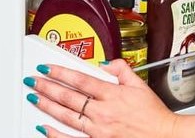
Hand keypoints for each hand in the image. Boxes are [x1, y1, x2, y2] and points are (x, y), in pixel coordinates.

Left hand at [26, 59, 180, 137]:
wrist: (160, 136)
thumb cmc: (151, 114)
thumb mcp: (140, 84)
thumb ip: (122, 70)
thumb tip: (105, 64)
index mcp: (113, 94)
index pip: (81, 80)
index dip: (62, 73)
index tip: (48, 68)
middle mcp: (102, 112)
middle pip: (69, 97)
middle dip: (48, 87)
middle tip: (34, 80)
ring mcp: (97, 130)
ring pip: (66, 116)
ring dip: (47, 106)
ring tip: (35, 97)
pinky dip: (55, 134)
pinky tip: (44, 128)